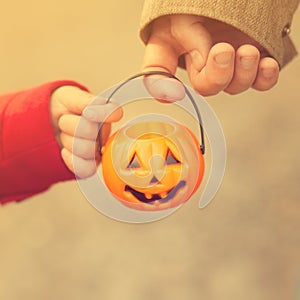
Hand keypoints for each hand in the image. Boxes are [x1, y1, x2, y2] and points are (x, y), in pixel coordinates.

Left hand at [50, 85, 122, 177]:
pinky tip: (65, 151)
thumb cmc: (64, 109)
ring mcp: (100, 150)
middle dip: (70, 124)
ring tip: (65, 134)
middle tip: (65, 120)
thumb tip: (95, 108)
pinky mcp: (90, 165)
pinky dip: (72, 160)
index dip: (102, 114)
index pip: (115, 112)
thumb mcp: (71, 96)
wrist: (49, 124)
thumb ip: (86, 100)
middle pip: (90, 131)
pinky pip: (87, 169)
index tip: (86, 113)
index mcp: (107, 112)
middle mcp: (107, 132)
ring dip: (68, 140)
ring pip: (86, 149)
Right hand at [142, 14, 279, 96]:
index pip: (166, 80)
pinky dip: (265, 77)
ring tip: (247, 52)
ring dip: (243, 74)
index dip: (166, 89)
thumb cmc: (199, 3)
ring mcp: (230, 64)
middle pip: (208, 87)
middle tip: (223, 51)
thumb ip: (190, 37)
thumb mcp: (184, 13)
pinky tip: (266, 64)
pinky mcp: (254, 61)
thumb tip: (203, 62)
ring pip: (235, 86)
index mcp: (179, 54)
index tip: (177, 86)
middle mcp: (203, 64)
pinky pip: (261, 81)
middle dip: (218, 75)